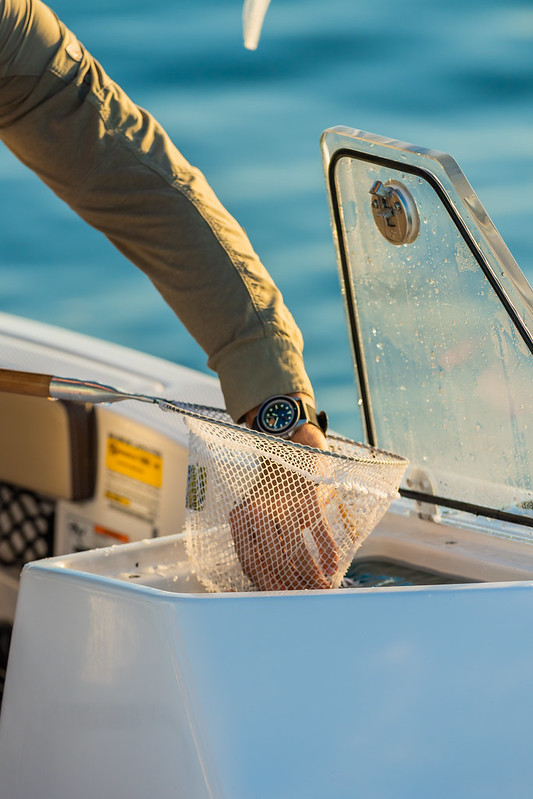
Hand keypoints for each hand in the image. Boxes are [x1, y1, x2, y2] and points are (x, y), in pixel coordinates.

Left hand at [230, 402, 338, 589]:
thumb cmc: (274, 488)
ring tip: (320, 589)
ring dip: (310, 576)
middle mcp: (259, 512)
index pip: (250, 561)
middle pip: (273, 561)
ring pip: (297, 552)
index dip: (265, 584)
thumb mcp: (257, 511)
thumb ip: (259, 540)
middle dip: (290, 585)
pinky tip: (331, 569)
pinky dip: (327, 555)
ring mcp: (285, 505)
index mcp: (241, 517)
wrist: (292, 448)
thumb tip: (270, 583)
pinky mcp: (309, 499)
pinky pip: (319, 535)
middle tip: (303, 599)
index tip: (278, 598)